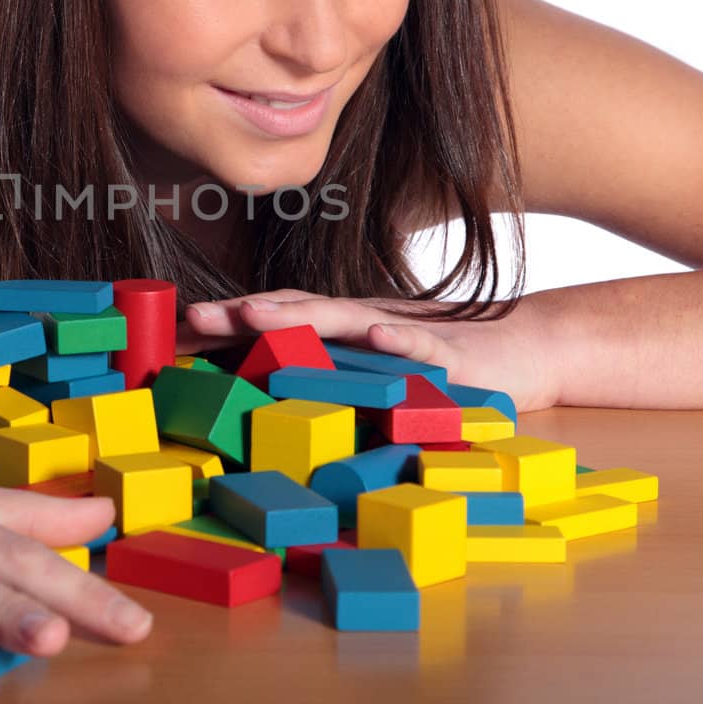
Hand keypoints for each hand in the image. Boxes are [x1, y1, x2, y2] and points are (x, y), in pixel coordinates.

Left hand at [177, 289, 560, 411]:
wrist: (528, 349)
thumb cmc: (441, 364)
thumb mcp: (375, 371)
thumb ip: (329, 372)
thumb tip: (264, 391)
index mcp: (343, 331)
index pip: (277, 320)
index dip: (227, 322)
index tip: (174, 329)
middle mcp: (365, 323)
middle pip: (294, 313)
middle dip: (240, 314)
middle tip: (190, 317)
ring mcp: (404, 333)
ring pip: (344, 319)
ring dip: (298, 315)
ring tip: (254, 312)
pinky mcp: (449, 352)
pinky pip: (421, 343)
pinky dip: (400, 337)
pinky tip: (376, 333)